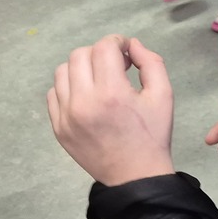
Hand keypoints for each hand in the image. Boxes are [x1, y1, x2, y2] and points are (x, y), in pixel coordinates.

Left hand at [47, 36, 174, 185]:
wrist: (134, 176)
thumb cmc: (152, 135)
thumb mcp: (164, 95)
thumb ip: (151, 62)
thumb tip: (132, 45)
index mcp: (112, 93)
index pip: (104, 48)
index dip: (117, 42)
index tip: (127, 52)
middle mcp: (83, 102)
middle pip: (80, 55)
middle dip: (99, 53)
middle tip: (115, 65)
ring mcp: (65, 116)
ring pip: (62, 71)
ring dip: (82, 68)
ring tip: (98, 79)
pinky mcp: (57, 128)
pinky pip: (54, 93)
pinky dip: (69, 87)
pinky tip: (87, 96)